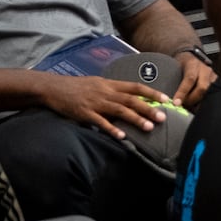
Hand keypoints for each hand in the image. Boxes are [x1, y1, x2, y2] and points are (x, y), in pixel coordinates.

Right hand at [39, 73, 169, 139]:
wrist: (54, 88)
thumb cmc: (78, 87)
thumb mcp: (98, 83)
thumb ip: (113, 90)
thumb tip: (130, 97)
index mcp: (110, 84)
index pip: (136, 87)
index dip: (152, 93)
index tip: (166, 99)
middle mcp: (106, 92)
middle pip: (131, 100)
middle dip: (149, 108)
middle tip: (163, 117)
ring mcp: (96, 103)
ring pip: (120, 110)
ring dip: (135, 119)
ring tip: (149, 127)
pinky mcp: (85, 113)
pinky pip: (100, 122)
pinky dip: (112, 129)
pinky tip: (122, 136)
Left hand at [172, 52, 215, 107]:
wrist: (191, 57)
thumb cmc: (181, 64)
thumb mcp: (174, 67)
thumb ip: (172, 79)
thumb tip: (165, 96)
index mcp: (193, 64)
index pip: (190, 79)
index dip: (183, 92)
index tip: (176, 103)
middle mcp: (205, 69)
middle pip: (202, 88)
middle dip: (192, 100)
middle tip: (183, 106)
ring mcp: (212, 76)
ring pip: (208, 92)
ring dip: (198, 102)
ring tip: (189, 108)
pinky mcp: (216, 82)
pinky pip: (211, 94)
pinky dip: (203, 101)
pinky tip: (196, 106)